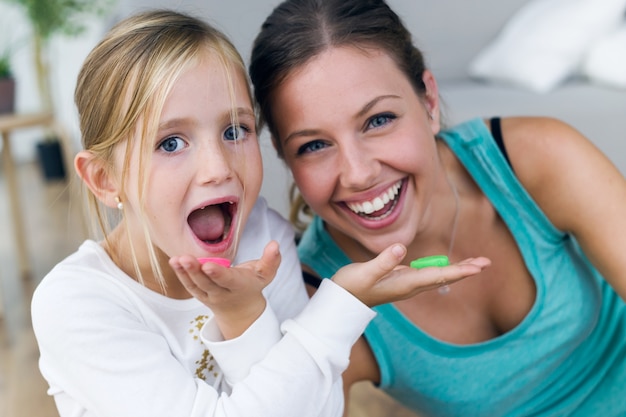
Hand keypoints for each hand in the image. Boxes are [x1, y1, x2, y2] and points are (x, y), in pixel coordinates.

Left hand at [169, 241, 280, 338]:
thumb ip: (271, 260)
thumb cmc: (252, 284)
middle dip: (196, 272)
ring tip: (177, 259)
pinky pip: (189, 285)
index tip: (208, 265)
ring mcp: (209, 295)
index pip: (228, 280)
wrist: (241, 309)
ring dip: (185, 273)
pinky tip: (174, 261)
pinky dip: (181, 274)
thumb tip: (275, 244)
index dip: (218, 274)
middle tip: (185, 259)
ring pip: (196, 285)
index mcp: (240, 286)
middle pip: (207, 283)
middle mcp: (222, 293)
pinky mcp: (199, 293)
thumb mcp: (266, 274)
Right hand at [331, 244, 489, 306]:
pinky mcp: (400, 279)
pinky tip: (447, 266)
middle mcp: (409, 286)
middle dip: (465, 270)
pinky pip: (427, 274)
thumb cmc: (350, 288)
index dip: (458, 270)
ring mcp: (405, 284)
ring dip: (457, 270)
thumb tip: (400, 248)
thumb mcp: (364, 273)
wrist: (341, 303)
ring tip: (475, 263)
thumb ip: (382, 261)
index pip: (436, 276)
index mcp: (404, 284)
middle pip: (442, 277)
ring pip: (436, 276)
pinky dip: (441, 269)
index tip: (478, 268)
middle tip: (486, 263)